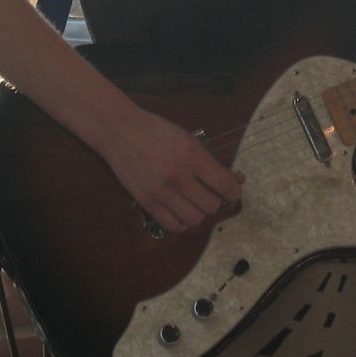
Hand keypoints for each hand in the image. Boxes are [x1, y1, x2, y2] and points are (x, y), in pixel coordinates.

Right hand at [97, 105, 242, 233]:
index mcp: (191, 155)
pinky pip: (173, 225)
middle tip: (210, 194)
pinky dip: (182, 222)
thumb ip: (209, 161)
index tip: (233, 192)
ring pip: (194, 219)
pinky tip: (180, 211)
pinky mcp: (146, 202)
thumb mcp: (188, 139)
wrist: (121, 132)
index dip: (234, 192)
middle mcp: (177, 176)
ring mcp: (160, 191)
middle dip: (215, 201)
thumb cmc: (157, 131)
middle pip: (211, 205)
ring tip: (194, 202)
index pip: (223, 184)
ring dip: (199, 213)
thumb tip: (234, 180)